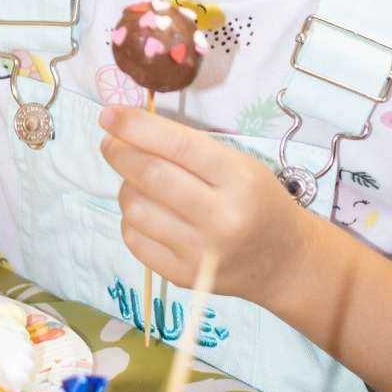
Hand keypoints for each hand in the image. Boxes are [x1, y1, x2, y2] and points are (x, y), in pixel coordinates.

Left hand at [99, 103, 303, 302]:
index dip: (136, 127)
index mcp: (240, 180)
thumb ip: (188, 148)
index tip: (108, 114)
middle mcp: (221, 219)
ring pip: (136, 208)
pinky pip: (135, 240)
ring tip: (138, 183)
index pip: (178, 147)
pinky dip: (131, 219)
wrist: (284, 262)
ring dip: (126, 187)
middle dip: (120, 153)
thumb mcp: (239, 164)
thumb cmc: (258, 201)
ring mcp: (201, 253)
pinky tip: (146, 213)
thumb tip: (127, 129)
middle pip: (151, 176)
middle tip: (111, 143)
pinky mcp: (185, 277)